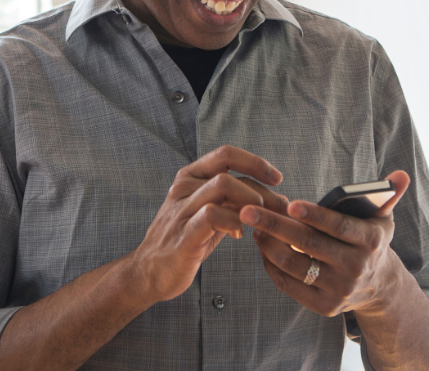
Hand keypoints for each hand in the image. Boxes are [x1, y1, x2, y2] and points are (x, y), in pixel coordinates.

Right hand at [130, 145, 283, 302]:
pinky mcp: (184, 233)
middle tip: (279, 209)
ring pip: (222, 186)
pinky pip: (213, 214)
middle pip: (229, 172)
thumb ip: (233, 200)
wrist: (149, 273)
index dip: (255, 163)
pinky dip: (234, 221)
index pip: (226, 154)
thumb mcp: (210, 213)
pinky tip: (239, 234)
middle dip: (261, 189)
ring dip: (250, 203)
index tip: (277, 179)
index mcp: (190, 176)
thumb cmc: (185, 241)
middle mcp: (183, 187)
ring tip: (259, 220)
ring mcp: (181, 209)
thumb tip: (272, 195)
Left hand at [240, 170, 411, 316]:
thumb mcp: (384, 218)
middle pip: (309, 244)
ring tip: (253, 226)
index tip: (290, 204)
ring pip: (294, 265)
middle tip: (248, 209)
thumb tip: (401, 174)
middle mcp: (356, 268)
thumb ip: (389, 195)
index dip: (315, 215)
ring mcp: (339, 290)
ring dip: (268, 245)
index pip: (339, 227)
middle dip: (275, 225)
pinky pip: (290, 284)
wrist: (378, 286)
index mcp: (370, 242)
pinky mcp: (324, 306)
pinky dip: (271, 266)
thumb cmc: (371, 241)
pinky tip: (262, 248)